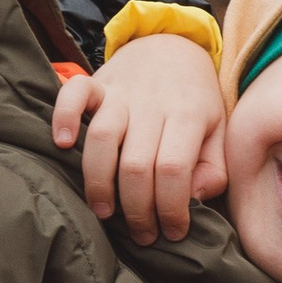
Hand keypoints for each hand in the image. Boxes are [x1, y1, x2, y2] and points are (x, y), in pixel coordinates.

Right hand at [52, 35, 228, 240]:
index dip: (171, 209)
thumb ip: (214, 170)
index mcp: (188, 116)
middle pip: (136, 164)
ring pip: (102, 139)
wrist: (173, 47)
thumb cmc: (196, 101)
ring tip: (105, 212)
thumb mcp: (219, 132)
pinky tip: (61, 145)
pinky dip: (64, 116)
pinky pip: (74, 93)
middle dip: (137, 210)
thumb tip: (193, 200)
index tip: (173, 233)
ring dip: (99, 182)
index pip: (174, 170)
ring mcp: (121, 93)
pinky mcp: (96, 83)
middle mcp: (152, 104)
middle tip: (141, 235)